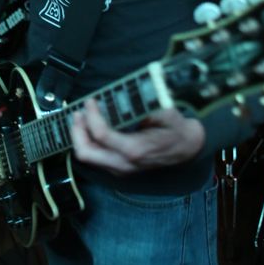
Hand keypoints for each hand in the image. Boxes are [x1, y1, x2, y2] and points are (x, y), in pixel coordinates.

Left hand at [71, 99, 205, 175]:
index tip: (91, 101)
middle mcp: (124, 163)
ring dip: (80, 136)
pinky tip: (90, 127)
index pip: (101, 135)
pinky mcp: (119, 168)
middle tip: (78, 112)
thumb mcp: (165, 112)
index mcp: (135, 149)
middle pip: (86, 153)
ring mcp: (121, 168)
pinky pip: (95, 157)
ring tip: (80, 118)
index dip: (92, 116)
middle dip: (77, 131)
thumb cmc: (175, 129)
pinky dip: (88, 142)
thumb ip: (146, 105)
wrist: (186, 148)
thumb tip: (126, 96)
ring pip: (88, 157)